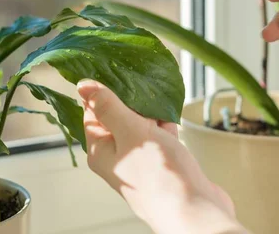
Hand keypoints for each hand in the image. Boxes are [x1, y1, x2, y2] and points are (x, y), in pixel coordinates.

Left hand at [77, 79, 246, 233]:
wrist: (195, 210)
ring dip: (149, 110)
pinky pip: (159, 136)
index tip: (113, 69)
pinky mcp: (163, 163)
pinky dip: (164, 124)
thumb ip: (108, 107)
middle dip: (130, 98)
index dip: (101, 91)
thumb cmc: (159, 175)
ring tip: (158, 90)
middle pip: (118, 117)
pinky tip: (171, 111)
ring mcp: (141, 160)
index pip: (92, 113)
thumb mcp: (130, 131)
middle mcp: (118, 156)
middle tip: (139, 77)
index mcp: (101, 150)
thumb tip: (83, 85)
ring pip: (140, 126)